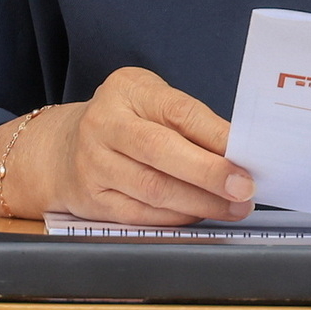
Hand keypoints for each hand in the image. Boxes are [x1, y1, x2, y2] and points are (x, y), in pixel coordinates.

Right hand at [15, 67, 256, 225]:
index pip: (178, 111)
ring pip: (153, 189)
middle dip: (209, 173)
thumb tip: (239, 152)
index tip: (248, 153)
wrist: (62, 149)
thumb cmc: (124, 120)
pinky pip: (141, 215)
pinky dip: (176, 218)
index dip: (216, 135)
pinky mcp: (92, 200)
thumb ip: (189, 120)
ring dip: (200, 202)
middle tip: (245, 188)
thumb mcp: (151, 100)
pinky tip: (200, 215)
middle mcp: (104, 125)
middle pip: (161, 152)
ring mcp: (94, 165)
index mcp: (126, 91)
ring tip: (234, 206)